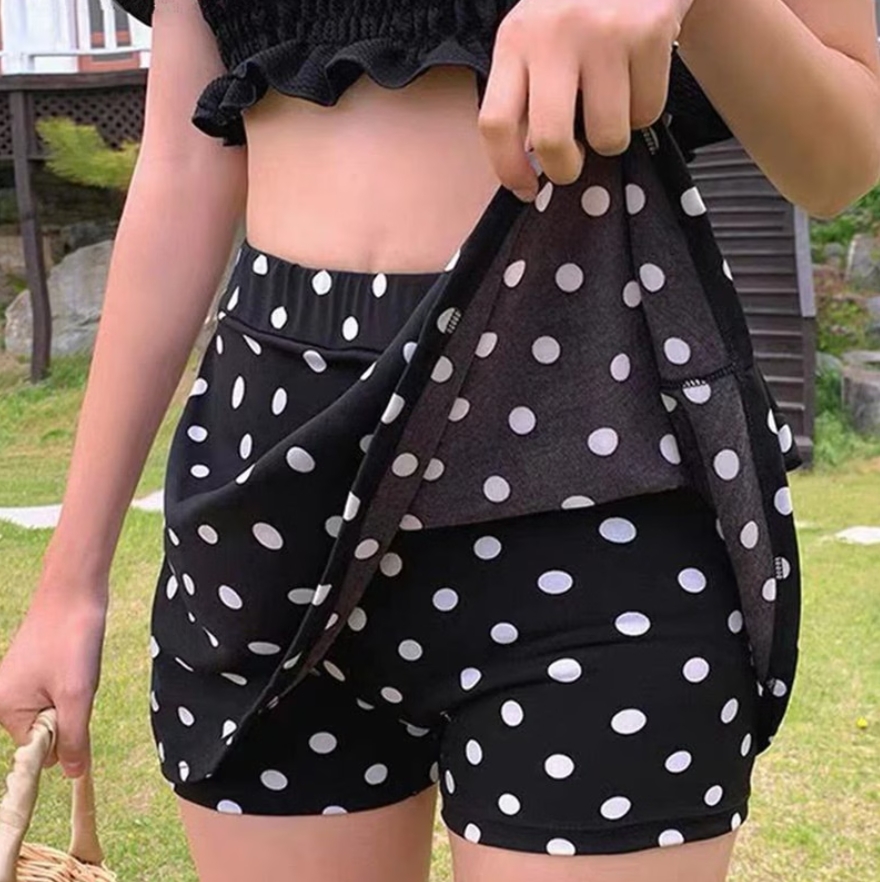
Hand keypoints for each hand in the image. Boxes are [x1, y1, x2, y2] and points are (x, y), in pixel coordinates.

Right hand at [0, 575, 107, 778]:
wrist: (75, 590)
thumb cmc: (71, 639)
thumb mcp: (77, 695)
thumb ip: (75, 739)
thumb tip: (74, 775)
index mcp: (5, 709)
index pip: (39, 750)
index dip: (66, 737)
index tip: (77, 707)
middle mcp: (4, 698)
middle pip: (48, 730)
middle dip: (71, 713)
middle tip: (78, 680)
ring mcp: (19, 682)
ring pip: (57, 709)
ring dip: (75, 695)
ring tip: (77, 666)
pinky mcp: (35, 669)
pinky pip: (59, 691)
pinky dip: (74, 681)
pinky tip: (76, 659)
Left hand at [479, 0, 695, 199]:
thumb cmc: (578, 9)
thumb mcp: (536, 38)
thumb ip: (527, 93)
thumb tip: (529, 164)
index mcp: (515, 40)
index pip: (495, 122)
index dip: (508, 169)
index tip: (526, 188)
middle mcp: (555, 33)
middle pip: (551, 139)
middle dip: (565, 170)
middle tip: (573, 165)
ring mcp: (604, 32)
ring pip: (607, 135)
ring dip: (611, 137)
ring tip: (610, 105)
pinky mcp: (649, 32)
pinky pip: (646, 112)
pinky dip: (643, 110)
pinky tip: (636, 79)